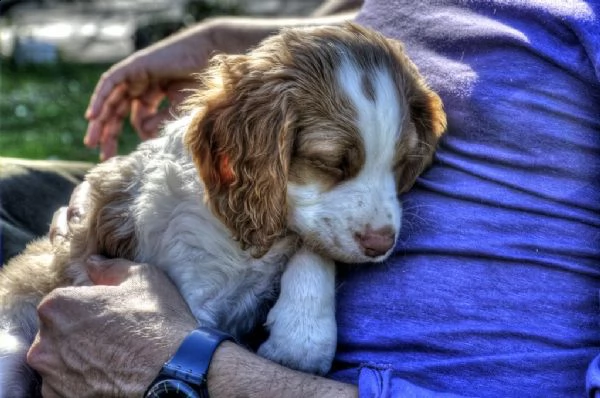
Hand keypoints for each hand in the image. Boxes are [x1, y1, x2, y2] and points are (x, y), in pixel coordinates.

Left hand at [26, 257, 196, 396]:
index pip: (63, 300)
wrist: (174, 373)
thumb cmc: (158, 323)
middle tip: (114, 335)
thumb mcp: (143, 279)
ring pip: (60, 360)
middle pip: (57, 331)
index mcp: (59, 305)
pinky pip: (65, 386)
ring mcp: (52, 376)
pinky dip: (82, 381)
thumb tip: (93, 263)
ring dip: (79, 357)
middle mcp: (45, 342)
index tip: (110, 311)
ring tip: (115, 357)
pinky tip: (111, 375)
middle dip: (79, 331)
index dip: (88, 304)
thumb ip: (110, 268)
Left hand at [84, 23, 216, 159]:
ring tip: (91, 142)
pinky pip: (110, 82)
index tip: (123, 155)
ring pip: (111, 100)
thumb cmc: (198, 82)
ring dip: (99, 121)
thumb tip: (140, 133)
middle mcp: (140, 85)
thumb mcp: (178, 109)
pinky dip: (100, 98)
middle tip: (101, 154)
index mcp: (152, 95)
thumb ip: (159, 121)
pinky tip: (93, 116)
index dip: (130, 137)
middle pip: (118, 111)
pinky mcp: (133, 65)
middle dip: (108, 132)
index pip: (135, 119)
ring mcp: (135, 75)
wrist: (207, 56)